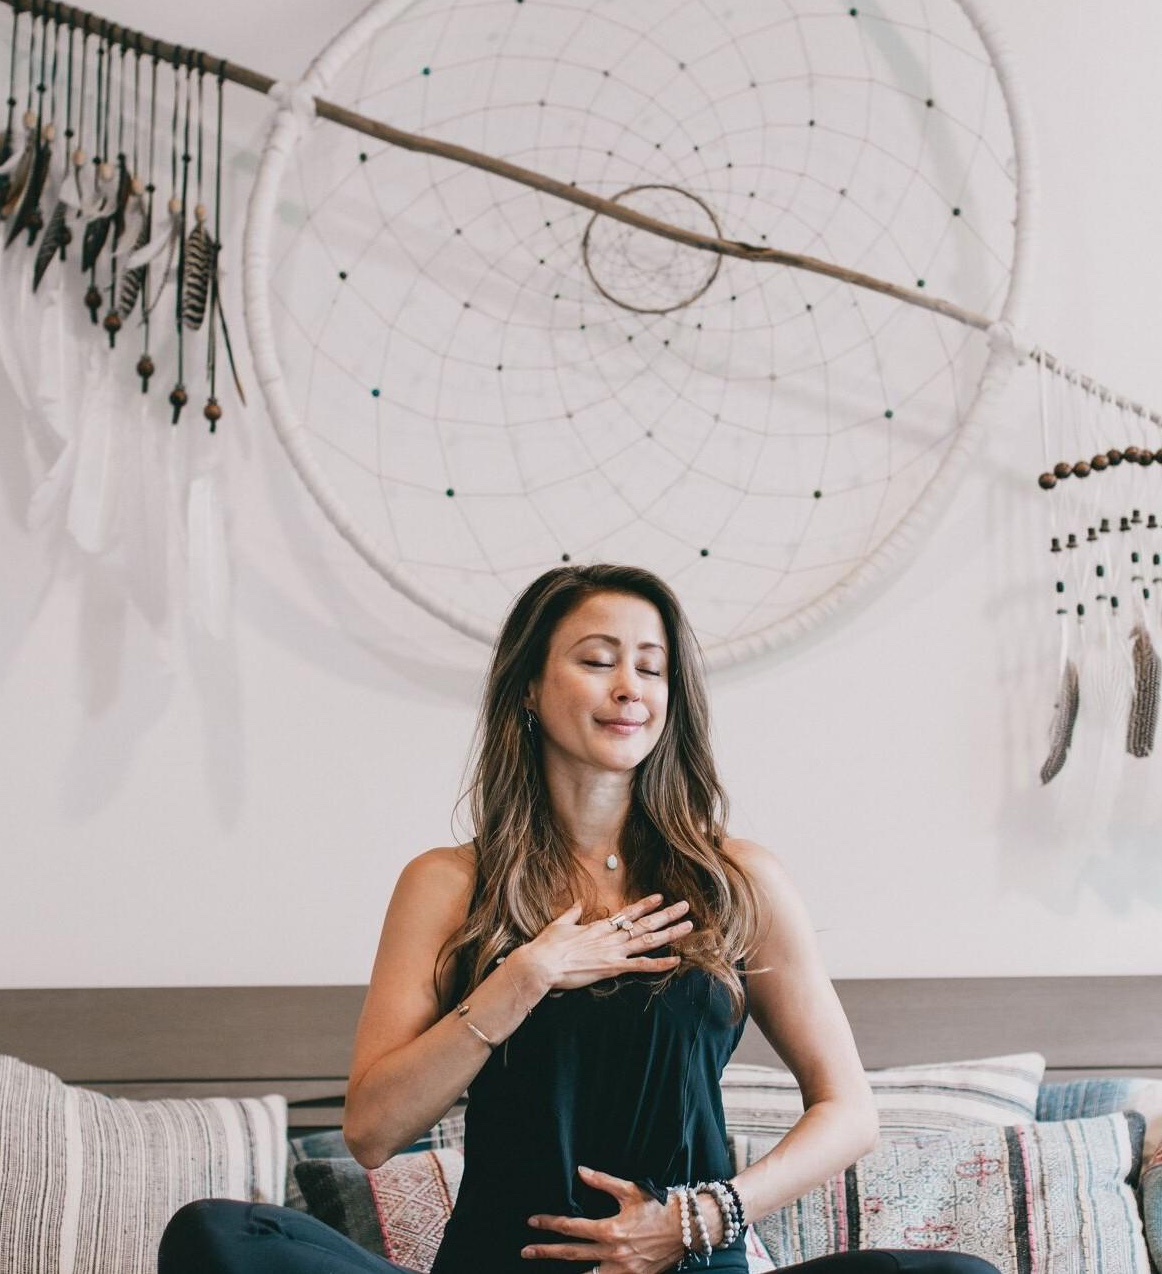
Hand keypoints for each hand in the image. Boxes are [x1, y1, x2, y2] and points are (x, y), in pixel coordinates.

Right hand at [515, 895, 693, 996]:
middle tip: (685, 906)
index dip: (646, 905)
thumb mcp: (560, 924)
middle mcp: (611, 936)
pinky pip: (642, 966)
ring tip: (688, 925)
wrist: (542, 964)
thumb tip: (578, 902)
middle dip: (667, 914)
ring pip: (649, 940)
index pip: (628, 913)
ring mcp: (614, 952)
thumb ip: (573, 912)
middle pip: (645, 923)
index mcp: (600, 926)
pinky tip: (676, 961)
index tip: (660, 898)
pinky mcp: (612, 968)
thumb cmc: (548, 945)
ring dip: (670, 933)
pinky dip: (660, 964)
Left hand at [522, 1166, 685, 1273]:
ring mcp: (623, 1270)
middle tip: (525, 1250)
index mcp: (610, 1229)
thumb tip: (580, 1172)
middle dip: (546, 1252)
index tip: (533, 1222)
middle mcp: (613, 1253)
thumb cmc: (659, 1206)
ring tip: (546, 1272)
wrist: (687, 1228)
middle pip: (571, 1254)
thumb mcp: (630, 1190)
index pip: (571, 1227)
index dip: (549, 1224)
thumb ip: (603, 1181)